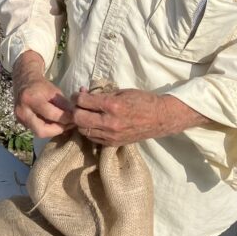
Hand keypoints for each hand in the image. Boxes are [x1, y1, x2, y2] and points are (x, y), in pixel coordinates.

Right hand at [12, 52, 73, 137]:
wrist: (24, 81)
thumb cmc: (41, 85)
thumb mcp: (54, 91)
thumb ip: (64, 105)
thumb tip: (75, 117)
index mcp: (31, 99)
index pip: (51, 115)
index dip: (65, 118)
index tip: (75, 118)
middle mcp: (22, 110)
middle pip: (42, 131)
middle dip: (57, 130)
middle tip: (68, 125)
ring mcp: (19, 118)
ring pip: (39, 133)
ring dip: (52, 131)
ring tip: (62, 124)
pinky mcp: (20, 122)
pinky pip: (35, 130)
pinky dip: (46, 128)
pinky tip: (53, 123)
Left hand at [72, 87, 199, 146]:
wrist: (160, 118)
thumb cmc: (142, 100)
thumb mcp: (121, 92)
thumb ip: (101, 94)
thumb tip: (83, 93)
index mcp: (113, 106)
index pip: (83, 102)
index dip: (77, 97)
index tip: (79, 94)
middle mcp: (110, 122)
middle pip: (78, 118)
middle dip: (76, 110)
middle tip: (80, 105)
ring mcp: (112, 135)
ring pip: (83, 129)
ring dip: (81, 121)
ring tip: (87, 114)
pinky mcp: (113, 143)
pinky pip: (93, 138)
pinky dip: (90, 130)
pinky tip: (95, 123)